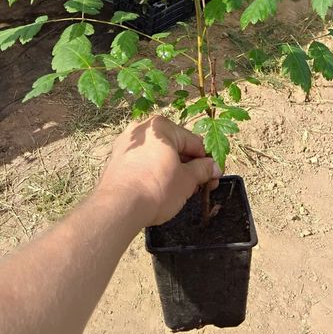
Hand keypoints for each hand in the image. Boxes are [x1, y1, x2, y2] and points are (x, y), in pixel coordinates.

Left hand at [97, 115, 221, 226]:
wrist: (119, 207)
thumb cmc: (157, 188)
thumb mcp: (187, 180)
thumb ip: (203, 170)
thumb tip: (215, 167)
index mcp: (161, 126)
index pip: (194, 142)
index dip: (207, 161)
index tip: (214, 176)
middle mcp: (142, 128)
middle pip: (175, 146)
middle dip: (189, 166)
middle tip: (200, 186)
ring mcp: (126, 143)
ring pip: (158, 154)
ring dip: (173, 169)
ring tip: (182, 190)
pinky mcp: (117, 159)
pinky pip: (143, 161)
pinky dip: (154, 171)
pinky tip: (161, 188)